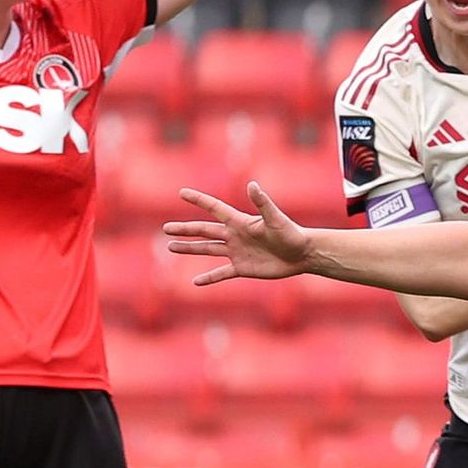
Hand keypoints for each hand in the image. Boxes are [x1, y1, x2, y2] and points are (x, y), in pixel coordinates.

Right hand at [165, 183, 314, 284]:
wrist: (302, 254)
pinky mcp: (242, 268)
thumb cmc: (291, 234)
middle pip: (204, 231)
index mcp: (240, 222)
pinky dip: (209, 278)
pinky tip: (195, 282)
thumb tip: (252, 185)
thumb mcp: (275, 219)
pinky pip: (221, 273)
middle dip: (185, 229)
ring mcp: (237, 252)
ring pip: (208, 249)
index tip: (182, 192)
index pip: (214, 208)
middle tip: (166, 228)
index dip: (199, 200)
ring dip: (190, 249)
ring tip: (171, 247)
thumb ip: (262, 204)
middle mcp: (235, 235)